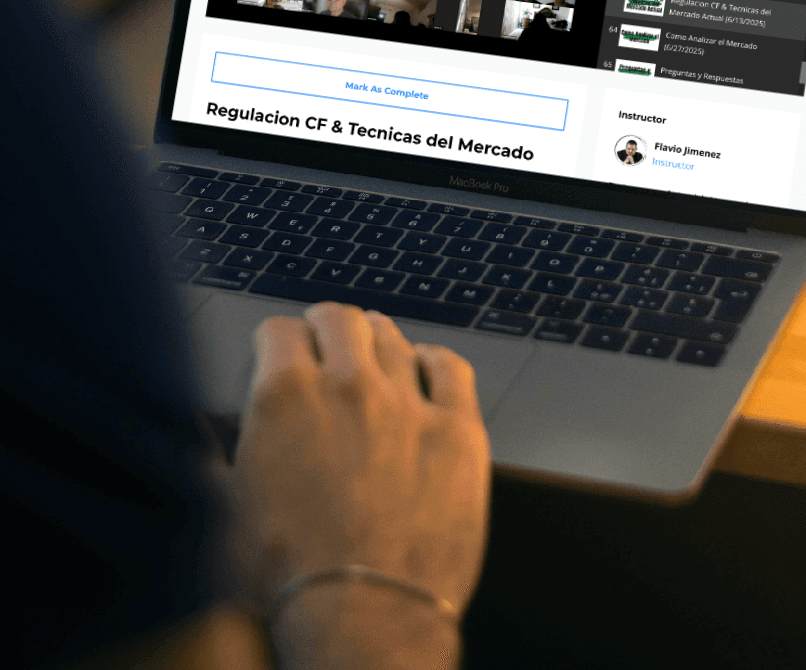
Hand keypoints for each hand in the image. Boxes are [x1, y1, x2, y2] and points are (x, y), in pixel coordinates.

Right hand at [232, 304, 490, 622]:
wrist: (362, 621)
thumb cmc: (291, 582)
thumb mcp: (228, 511)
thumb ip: (225, 456)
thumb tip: (210, 442)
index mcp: (285, 396)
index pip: (279, 329)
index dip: (277, 341)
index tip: (281, 351)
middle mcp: (349, 386)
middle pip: (340, 319)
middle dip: (328, 327)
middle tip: (327, 341)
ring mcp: (408, 404)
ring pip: (394, 338)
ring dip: (379, 341)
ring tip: (375, 351)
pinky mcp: (458, 431)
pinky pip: (451, 368)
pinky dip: (436, 361)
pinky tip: (428, 369)